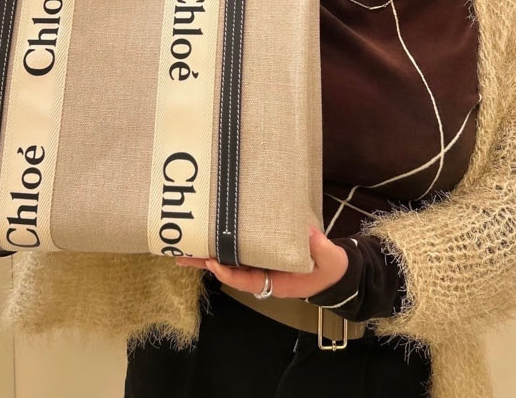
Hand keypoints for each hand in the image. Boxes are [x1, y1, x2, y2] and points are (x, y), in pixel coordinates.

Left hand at [174, 226, 348, 299]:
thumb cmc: (331, 269)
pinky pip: (241, 250)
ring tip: (187, 244)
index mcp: (276, 282)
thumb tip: (308, 233)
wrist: (334, 271)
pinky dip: (225, 243)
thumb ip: (320, 248)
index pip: (246, 280)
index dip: (228, 272)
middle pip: (230, 271)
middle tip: (181, 256)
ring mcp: (262, 265)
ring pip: (232, 260)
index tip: (212, 262)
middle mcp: (264, 275)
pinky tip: (213, 233)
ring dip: (210, 253)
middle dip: (207, 263)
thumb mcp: (330, 260)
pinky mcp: (264, 253)